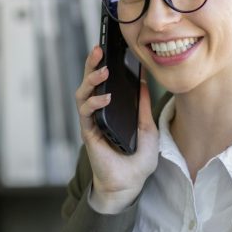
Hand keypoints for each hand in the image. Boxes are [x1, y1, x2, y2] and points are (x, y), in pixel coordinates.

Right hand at [76, 46, 158, 213]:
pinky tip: (106, 97)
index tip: (111, 47)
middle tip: (99, 48)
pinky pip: (86, 112)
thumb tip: (144, 81)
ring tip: (104, 70)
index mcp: (112, 109)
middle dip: (92, 64)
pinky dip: (95, 102)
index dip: (105, 64)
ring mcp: (93, 121)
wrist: (130, 183)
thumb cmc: (138, 159)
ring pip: (83, 93)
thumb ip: (143, 106)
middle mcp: (99, 112)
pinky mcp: (89, 133)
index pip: (105, 81)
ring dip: (91, 79)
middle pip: (90, 82)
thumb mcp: (148, 127)